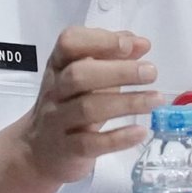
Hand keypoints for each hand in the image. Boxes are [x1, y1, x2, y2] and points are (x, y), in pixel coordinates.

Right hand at [0, 27, 161, 192]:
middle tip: (151, 72)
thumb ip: (111, 56)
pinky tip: (140, 132)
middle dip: (118, 71)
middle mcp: (55, 91)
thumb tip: (141, 43)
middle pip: (79, 75)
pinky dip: (118, 138)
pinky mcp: (67, 150)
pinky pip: (91, 143)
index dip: (99, 40)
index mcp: (59, 66)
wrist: (36, 152)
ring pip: (87, 108)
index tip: (129, 45)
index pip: (69, 43)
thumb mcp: (85, 77)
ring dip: (126, 103)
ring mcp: (58, 121)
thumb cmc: (67, 105)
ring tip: (155, 99)